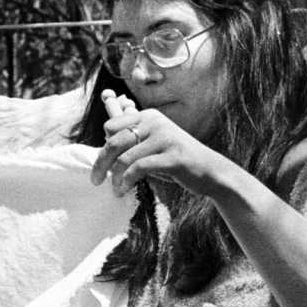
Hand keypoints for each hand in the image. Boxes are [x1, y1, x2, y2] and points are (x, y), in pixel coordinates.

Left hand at [88, 91, 227, 196]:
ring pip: (125, 157)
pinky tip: (124, 190)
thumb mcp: (154, 145)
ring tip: (114, 190)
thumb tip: (104, 146)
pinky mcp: (172, 157)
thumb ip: (133, 141)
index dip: (103, 146)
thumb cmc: (177, 161)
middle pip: (114, 141)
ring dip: (114, 177)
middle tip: (95, 180)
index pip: (112, 126)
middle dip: (101, 163)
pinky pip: (139, 168)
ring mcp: (165, 138)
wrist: (211, 172)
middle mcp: (156, 122)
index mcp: (149, 116)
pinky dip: (127, 181)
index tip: (101, 165)